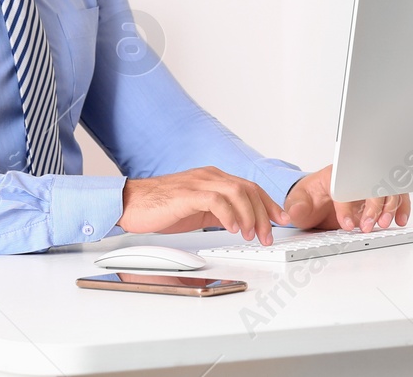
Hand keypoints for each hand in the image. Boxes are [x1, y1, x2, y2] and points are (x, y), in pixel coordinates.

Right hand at [117, 166, 287, 244]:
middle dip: (263, 213)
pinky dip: (229, 214)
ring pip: (236, 192)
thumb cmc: (161, 207)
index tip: (281, 219)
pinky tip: (233, 228)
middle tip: (267, 235)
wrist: (131, 203)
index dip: (268, 204)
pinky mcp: (187, 193)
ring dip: (249, 215)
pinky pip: (216, 200)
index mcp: (213, 178)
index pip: (249, 187)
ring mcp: (199, 183)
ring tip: (252, 235)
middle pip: (248, 189)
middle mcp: (209, 176)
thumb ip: (217, 212)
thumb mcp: (197, 210)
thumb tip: (240, 224)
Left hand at [283, 164, 410, 232]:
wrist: (316, 200)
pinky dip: (401, 207)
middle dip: (373, 206)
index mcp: (335, 174)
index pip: (346, 185)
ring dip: (389, 207)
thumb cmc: (309, 197)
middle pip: (373, 184)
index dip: (347, 206)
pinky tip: (400, 219)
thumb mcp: (297, 202)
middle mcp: (356, 176)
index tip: (346, 224)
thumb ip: (296, 206)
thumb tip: (295, 212)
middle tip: (366, 227)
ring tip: (382, 224)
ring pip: (388, 189)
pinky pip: (396, 196)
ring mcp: (368, 185)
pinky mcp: (378, 195)